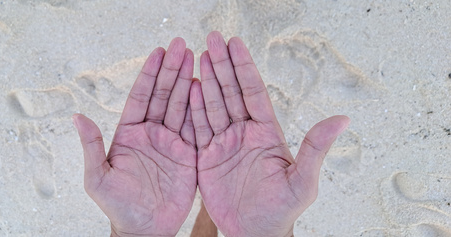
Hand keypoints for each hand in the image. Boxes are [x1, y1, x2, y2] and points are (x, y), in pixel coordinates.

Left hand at [73, 38, 196, 235]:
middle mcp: (151, 133)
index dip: (149, 74)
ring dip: (187, 82)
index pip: (140, 97)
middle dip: (172, 70)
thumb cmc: (118, 206)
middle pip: (162, 95)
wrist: (145, 229)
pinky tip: (204, 89)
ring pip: (180, 106)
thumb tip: (78, 118)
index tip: (159, 53)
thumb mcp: (98, 178)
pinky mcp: (188, 154)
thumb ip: (91, 147)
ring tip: (195, 59)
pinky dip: (200, 108)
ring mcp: (171, 142)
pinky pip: (195, 127)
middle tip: (182, 46)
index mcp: (129, 134)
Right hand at [190, 31, 349, 236]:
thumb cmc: (282, 210)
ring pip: (213, 105)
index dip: (243, 67)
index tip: (234, 44)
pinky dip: (193, 108)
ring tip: (197, 56)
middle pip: (231, 92)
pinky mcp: (208, 156)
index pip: (253, 92)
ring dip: (206, 81)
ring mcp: (225, 143)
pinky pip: (199, 128)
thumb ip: (316, 148)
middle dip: (221, 65)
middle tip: (212, 39)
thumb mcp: (303, 181)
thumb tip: (343, 119)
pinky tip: (190, 89)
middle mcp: (245, 133)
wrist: (254, 232)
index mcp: (266, 133)